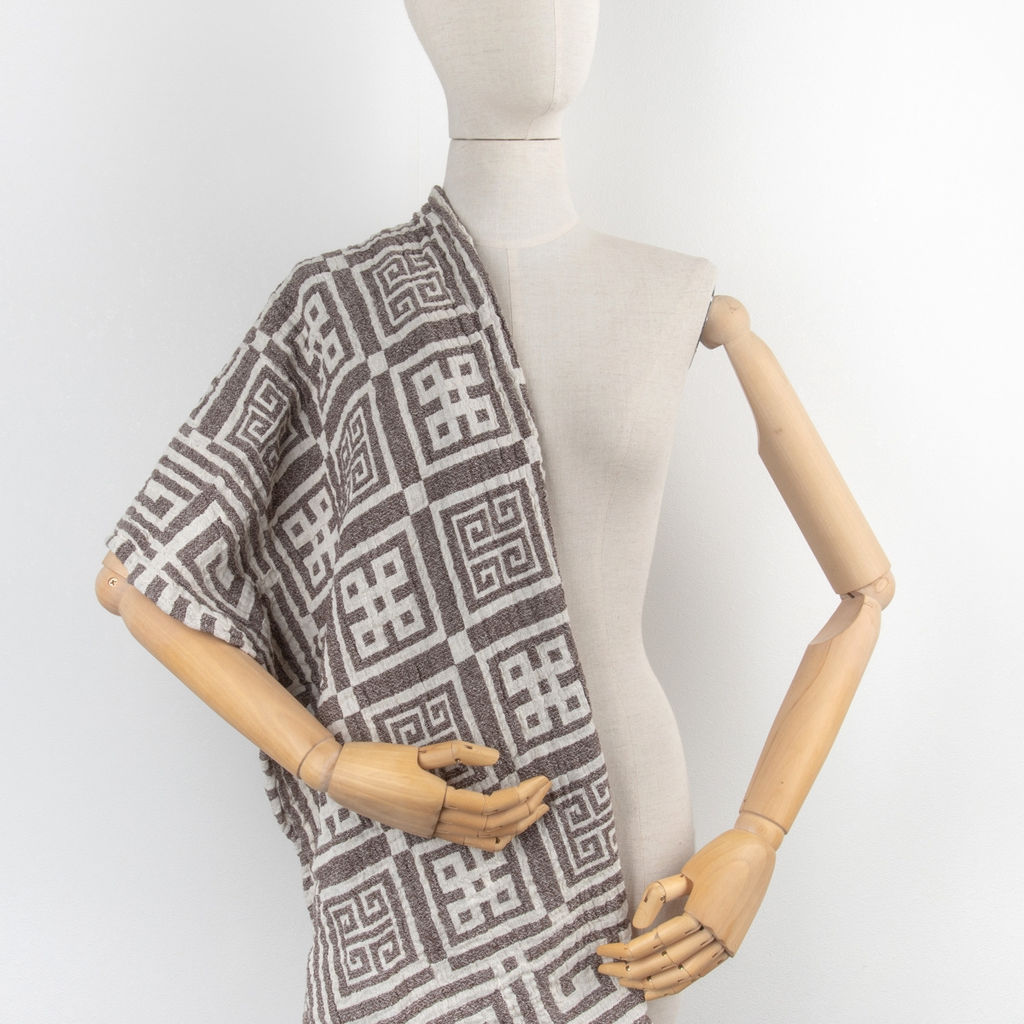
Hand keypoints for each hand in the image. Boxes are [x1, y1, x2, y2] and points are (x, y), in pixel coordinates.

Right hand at [326, 739, 550, 851]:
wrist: (340, 778)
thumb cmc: (377, 759)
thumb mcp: (418, 752)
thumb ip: (457, 753)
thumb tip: (498, 758)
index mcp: (436, 802)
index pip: (492, 807)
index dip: (522, 796)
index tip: (543, 781)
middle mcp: (436, 824)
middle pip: (493, 825)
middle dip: (526, 810)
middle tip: (549, 791)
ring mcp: (430, 831)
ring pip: (482, 838)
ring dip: (515, 825)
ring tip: (538, 810)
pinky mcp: (425, 830)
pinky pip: (466, 842)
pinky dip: (492, 838)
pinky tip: (506, 828)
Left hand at [596, 827, 776, 999]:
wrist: (757, 852)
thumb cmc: (720, 855)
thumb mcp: (686, 871)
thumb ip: (659, 895)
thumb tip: (636, 923)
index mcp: (702, 914)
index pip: (656, 942)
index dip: (627, 951)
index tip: (604, 951)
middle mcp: (715, 935)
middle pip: (667, 963)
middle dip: (633, 971)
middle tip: (605, 971)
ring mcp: (725, 944)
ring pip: (684, 975)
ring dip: (653, 983)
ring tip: (627, 985)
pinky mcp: (730, 946)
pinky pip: (700, 972)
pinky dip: (678, 983)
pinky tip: (659, 987)